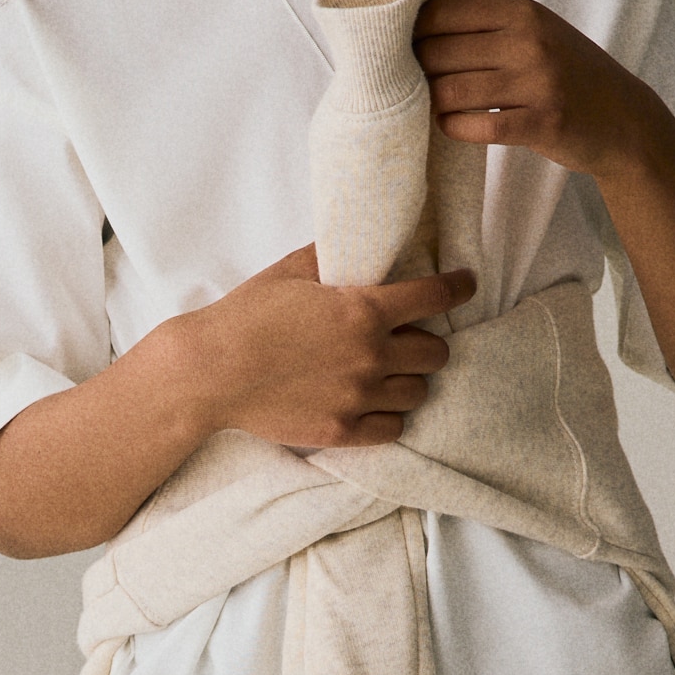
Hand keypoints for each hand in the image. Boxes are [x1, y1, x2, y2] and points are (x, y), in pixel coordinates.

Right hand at [180, 244, 476, 449]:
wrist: (210, 372)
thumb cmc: (245, 316)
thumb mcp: (291, 272)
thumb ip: (333, 258)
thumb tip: (357, 243)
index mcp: (364, 310)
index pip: (436, 297)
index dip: (458, 287)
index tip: (465, 285)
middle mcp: (371, 355)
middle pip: (437, 352)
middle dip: (427, 341)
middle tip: (409, 338)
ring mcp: (359, 397)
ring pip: (418, 392)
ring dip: (409, 379)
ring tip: (389, 373)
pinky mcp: (342, 431)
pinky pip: (393, 428)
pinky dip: (389, 415)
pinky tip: (374, 404)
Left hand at [414, 0, 653, 179]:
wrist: (623, 119)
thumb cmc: (567, 74)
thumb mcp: (536, 33)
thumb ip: (488, 25)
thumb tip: (416, 25)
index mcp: (522, 11)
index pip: (442, 12)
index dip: (412, 32)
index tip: (406, 49)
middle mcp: (530, 40)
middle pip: (439, 51)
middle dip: (416, 71)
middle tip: (411, 85)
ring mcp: (538, 81)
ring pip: (452, 89)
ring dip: (432, 102)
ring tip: (433, 106)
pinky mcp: (542, 122)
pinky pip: (477, 125)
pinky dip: (454, 127)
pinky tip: (452, 126)